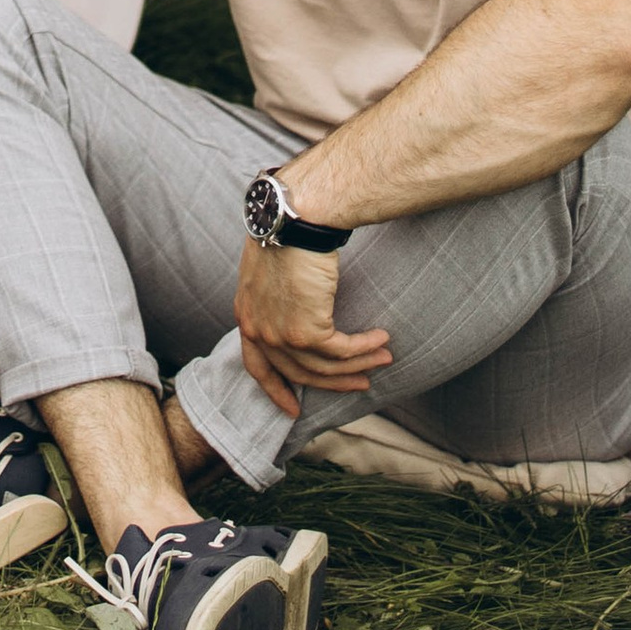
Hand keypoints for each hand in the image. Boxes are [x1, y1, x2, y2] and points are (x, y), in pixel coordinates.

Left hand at [231, 244, 390, 419]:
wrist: (292, 220)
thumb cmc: (283, 234)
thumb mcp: (266, 273)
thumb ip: (274, 302)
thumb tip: (297, 315)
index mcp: (247, 318)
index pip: (258, 368)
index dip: (276, 390)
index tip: (291, 409)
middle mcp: (259, 332)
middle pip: (300, 373)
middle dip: (335, 382)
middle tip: (361, 384)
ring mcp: (281, 336)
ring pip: (326, 366)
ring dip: (360, 364)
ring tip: (383, 358)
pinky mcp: (307, 331)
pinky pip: (342, 351)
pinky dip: (365, 347)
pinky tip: (381, 339)